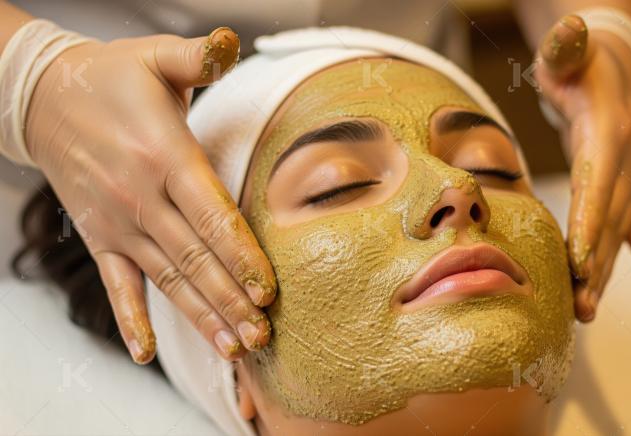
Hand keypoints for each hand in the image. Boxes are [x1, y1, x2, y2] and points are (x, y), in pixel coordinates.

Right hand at [25, 28, 275, 361]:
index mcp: (166, 158)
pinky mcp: (98, 237)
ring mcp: (118, 224)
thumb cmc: (112, 79)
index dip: (241, 255)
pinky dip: (131, 319)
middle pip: (195, 259)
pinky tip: (147, 353)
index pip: (212, 216)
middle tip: (263, 334)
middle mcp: (141, 199)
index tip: (268, 289)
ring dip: (200, 315)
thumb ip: (197, 56)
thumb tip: (230, 42)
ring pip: (167, 279)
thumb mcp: (156, 58)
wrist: (43, 97)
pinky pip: (117, 285)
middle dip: (231, 299)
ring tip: (233, 347)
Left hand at [534, 15, 630, 321]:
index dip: (586, 221)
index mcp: (608, 135)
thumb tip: (568, 31)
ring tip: (587, 312)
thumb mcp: (566, 54)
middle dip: (593, 264)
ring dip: (603, 273)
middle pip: (608, 221)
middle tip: (578, 305)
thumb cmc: (578, 68)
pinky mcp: (629, 191)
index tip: (576, 260)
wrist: (613, 76)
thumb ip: (565, 48)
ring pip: (617, 234)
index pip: (595, 184)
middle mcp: (628, 163)